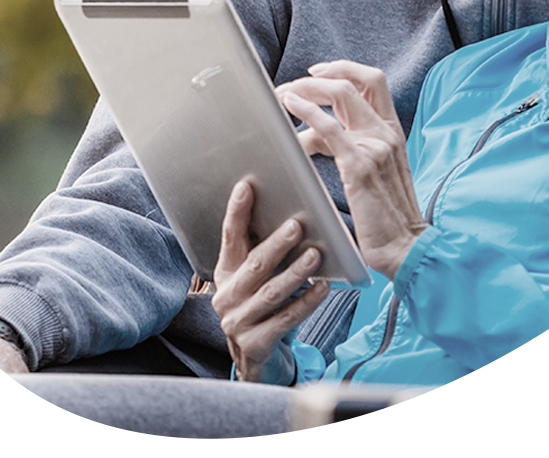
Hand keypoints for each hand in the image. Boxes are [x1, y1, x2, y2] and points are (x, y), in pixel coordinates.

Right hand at [211, 180, 329, 382]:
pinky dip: (306, 303)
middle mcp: (226, 297)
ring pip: (271, 292)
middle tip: (297, 225)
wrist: (257, 362)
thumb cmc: (263, 308)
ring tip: (316, 255)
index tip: (247, 186)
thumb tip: (292, 215)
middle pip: (254, 265)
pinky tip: (323, 288)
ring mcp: (238, 323)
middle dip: (276, 244)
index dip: (237, 211)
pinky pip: (285, 319)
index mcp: (225, 274)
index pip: (229, 237)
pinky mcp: (255, 345)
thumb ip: (264, 251)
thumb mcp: (257, 279)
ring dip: (296, 272)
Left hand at [278, 60, 426, 279]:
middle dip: (319, 76)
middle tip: (291, 85)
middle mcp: (387, 132)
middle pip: (355, 81)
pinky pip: (329, 127)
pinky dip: (307, 110)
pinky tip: (290, 106)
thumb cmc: (386, 217)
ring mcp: (376, 145)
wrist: (404, 247)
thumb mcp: (375, 171)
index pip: (374, 81)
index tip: (317, 72)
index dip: (344, 69)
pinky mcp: (360, 164)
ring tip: (281, 96)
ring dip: (307, 89)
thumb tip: (313, 134)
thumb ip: (351, 146)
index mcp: (392, 132)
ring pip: (341, 94)